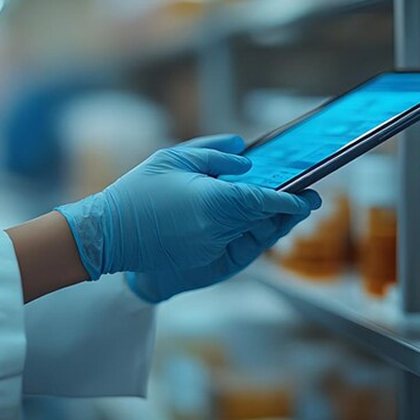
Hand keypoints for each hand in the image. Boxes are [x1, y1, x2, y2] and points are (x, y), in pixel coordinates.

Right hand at [55, 135, 320, 285]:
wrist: (108, 237)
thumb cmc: (137, 194)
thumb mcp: (171, 160)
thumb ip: (212, 154)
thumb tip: (244, 153)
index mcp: (213, 203)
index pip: (263, 200)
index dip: (290, 199)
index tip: (310, 195)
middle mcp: (219, 231)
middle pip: (264, 220)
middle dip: (287, 211)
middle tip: (308, 199)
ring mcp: (213, 252)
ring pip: (256, 238)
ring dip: (274, 225)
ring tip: (288, 210)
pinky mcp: (205, 265)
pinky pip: (240, 250)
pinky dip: (253, 237)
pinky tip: (259, 224)